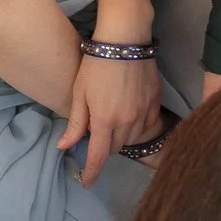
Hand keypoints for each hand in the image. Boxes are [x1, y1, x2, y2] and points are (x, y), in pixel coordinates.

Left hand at [55, 51, 160, 187]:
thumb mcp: (79, 92)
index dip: (92, 172)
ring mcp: (145, 111)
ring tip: (112, 120)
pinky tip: (129, 114)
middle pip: (116, 148)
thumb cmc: (96, 63)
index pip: (99, 157)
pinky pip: (147, 124)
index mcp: (105, 120)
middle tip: (96, 132)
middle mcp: (128, 121)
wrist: (126, 37)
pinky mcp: (156, 101)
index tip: (87, 182)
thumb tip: (64, 147)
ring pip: (132, 138)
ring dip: (120, 137)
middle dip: (105, 147)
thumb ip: (75, 123)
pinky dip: (136, 125)